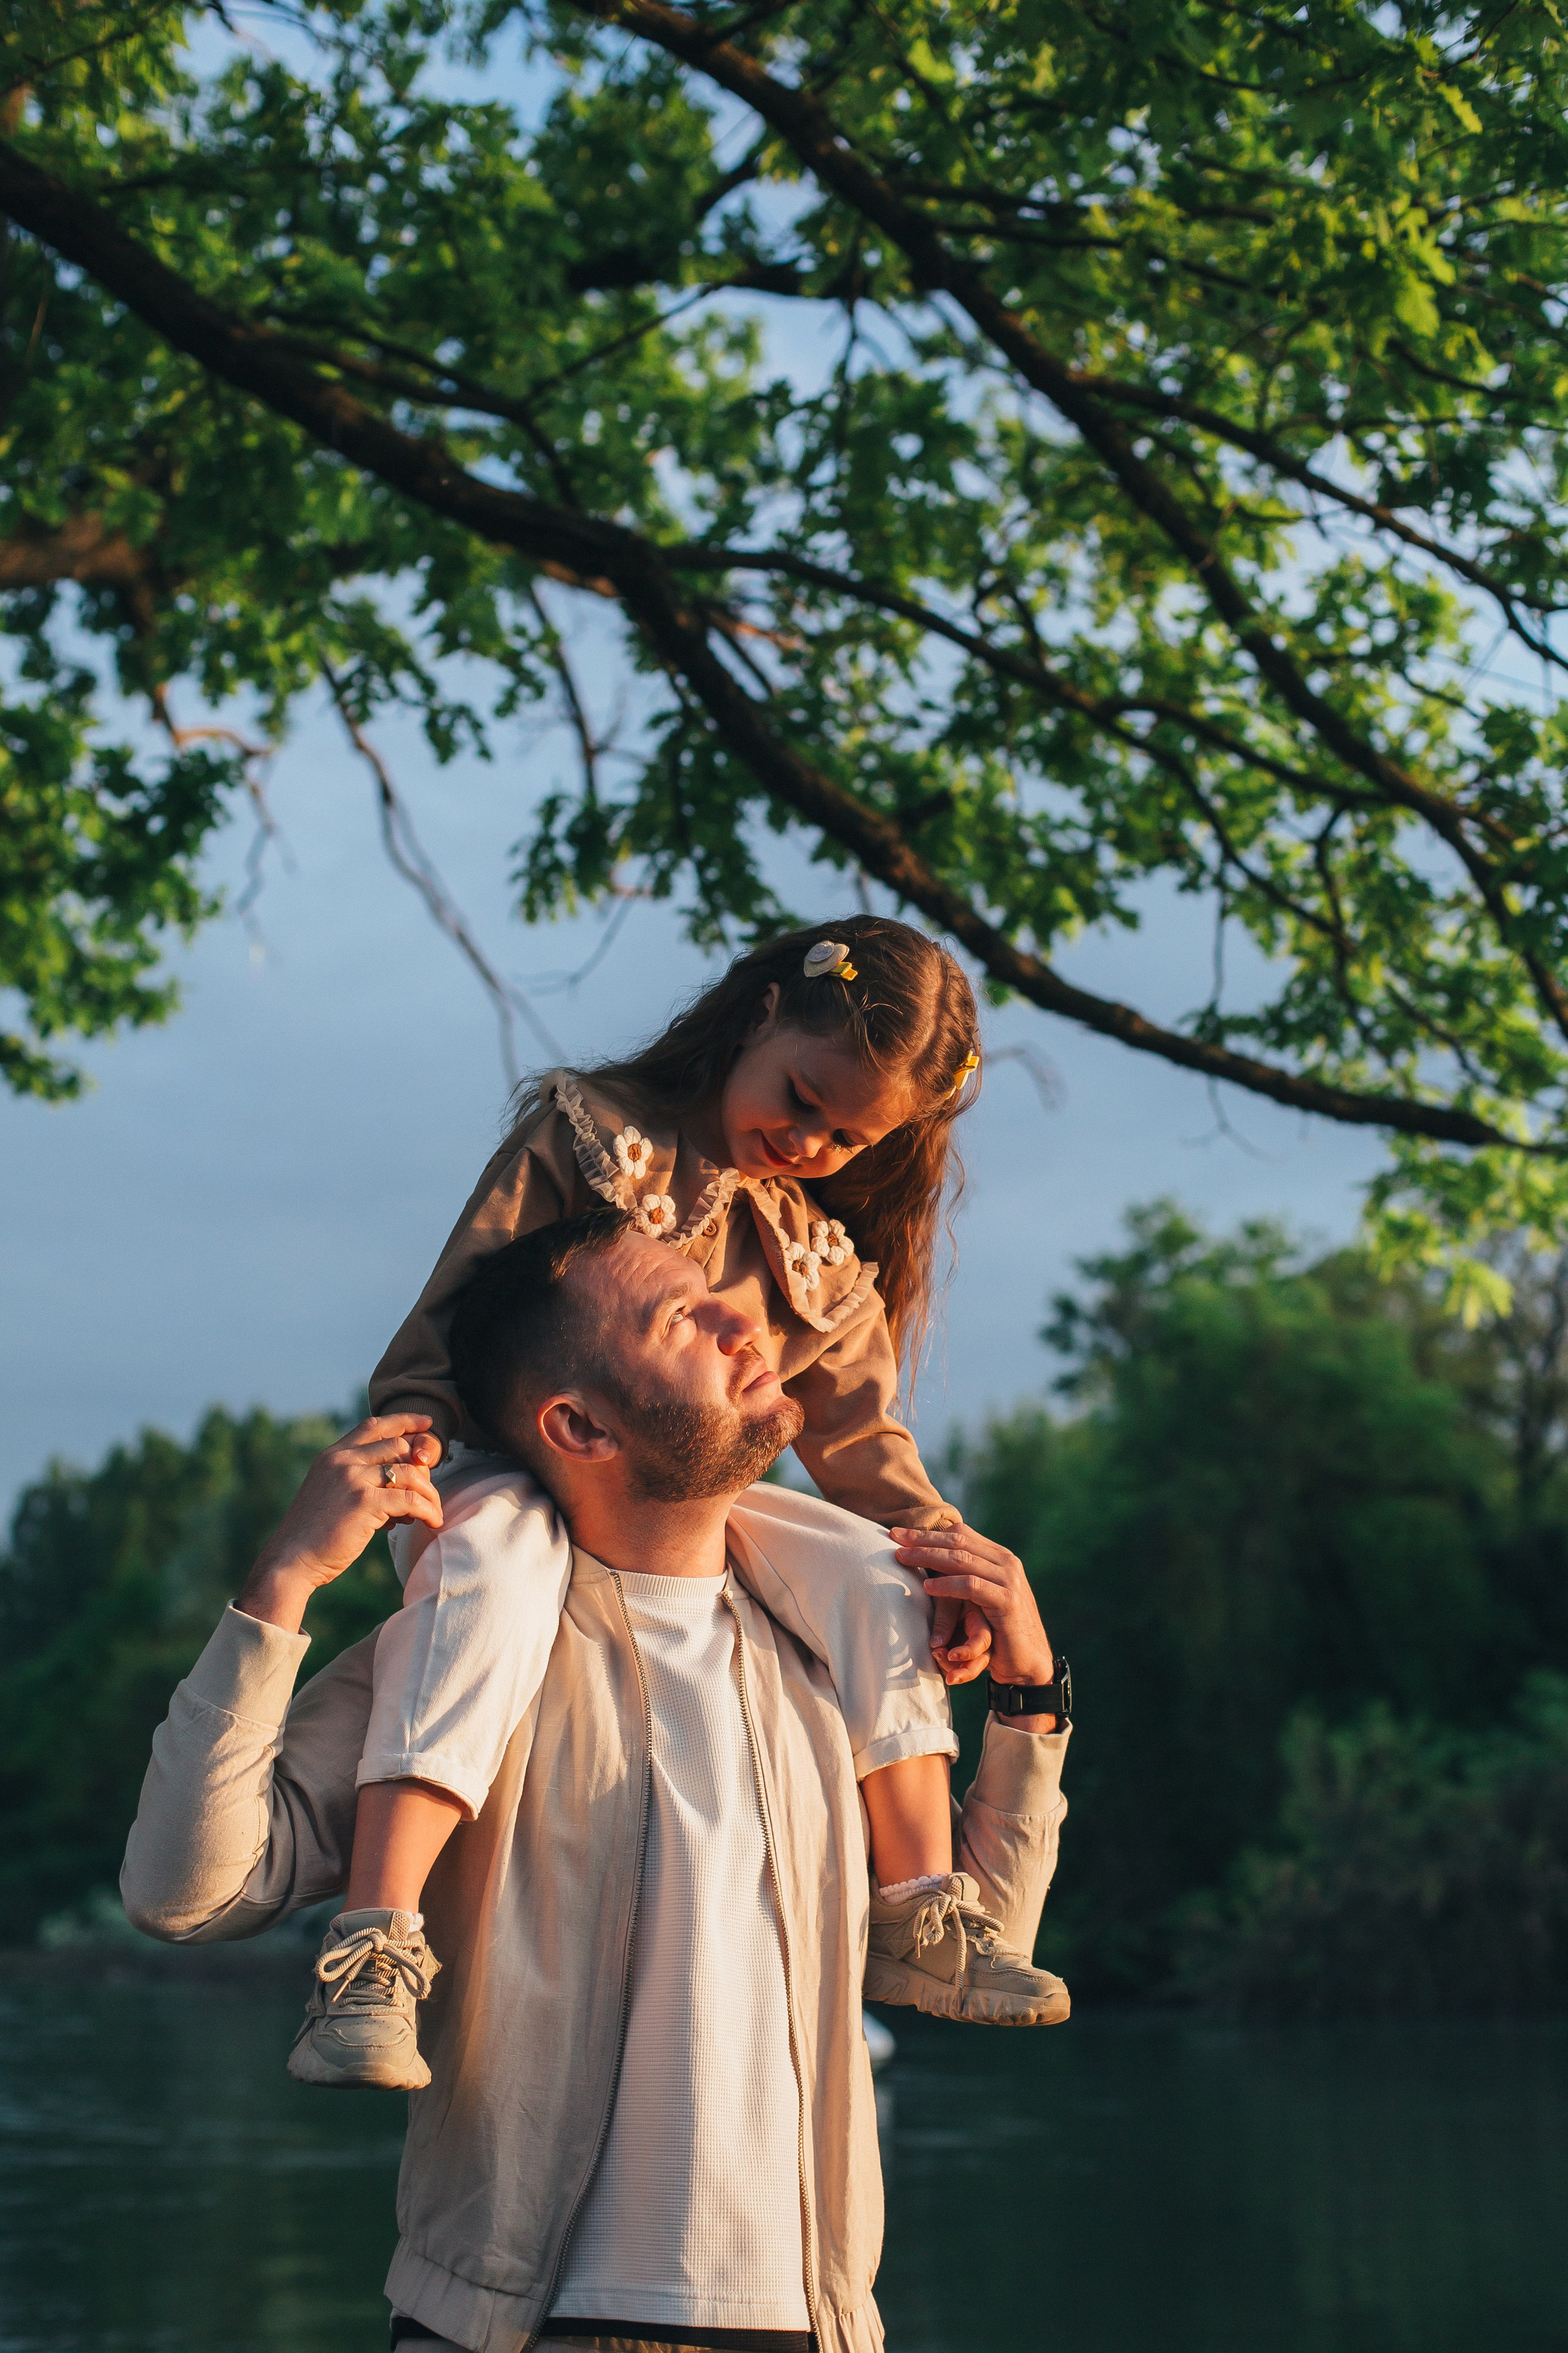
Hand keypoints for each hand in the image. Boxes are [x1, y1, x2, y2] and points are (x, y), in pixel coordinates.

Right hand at [237, 1415, 442, 1631]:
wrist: (290, 1560)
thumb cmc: (313, 1535)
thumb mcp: (330, 1495)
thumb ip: (356, 1481)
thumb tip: (398, 1486)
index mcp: (332, 1455)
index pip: (373, 1425)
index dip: (404, 1421)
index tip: (427, 1423)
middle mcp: (342, 1460)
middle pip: (399, 1446)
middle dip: (422, 1467)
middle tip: (429, 1492)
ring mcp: (352, 1478)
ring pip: (410, 1472)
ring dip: (429, 1493)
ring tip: (433, 1512)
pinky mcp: (364, 1502)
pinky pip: (410, 1499)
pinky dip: (428, 1510)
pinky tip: (433, 1522)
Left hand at [892, 1522, 1056, 1724]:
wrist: (1029, 1662)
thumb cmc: (1000, 1631)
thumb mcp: (983, 1598)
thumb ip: (968, 1576)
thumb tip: (934, 1561)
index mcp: (1000, 1557)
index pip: (961, 1534)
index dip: (929, 1532)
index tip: (899, 1534)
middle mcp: (1006, 1563)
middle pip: (958, 1542)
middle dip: (922, 1539)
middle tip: (893, 1537)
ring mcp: (1009, 1580)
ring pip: (962, 1559)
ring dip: (928, 1557)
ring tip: (901, 1558)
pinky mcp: (1006, 1601)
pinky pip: (971, 1586)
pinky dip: (947, 1585)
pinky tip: (927, 1587)